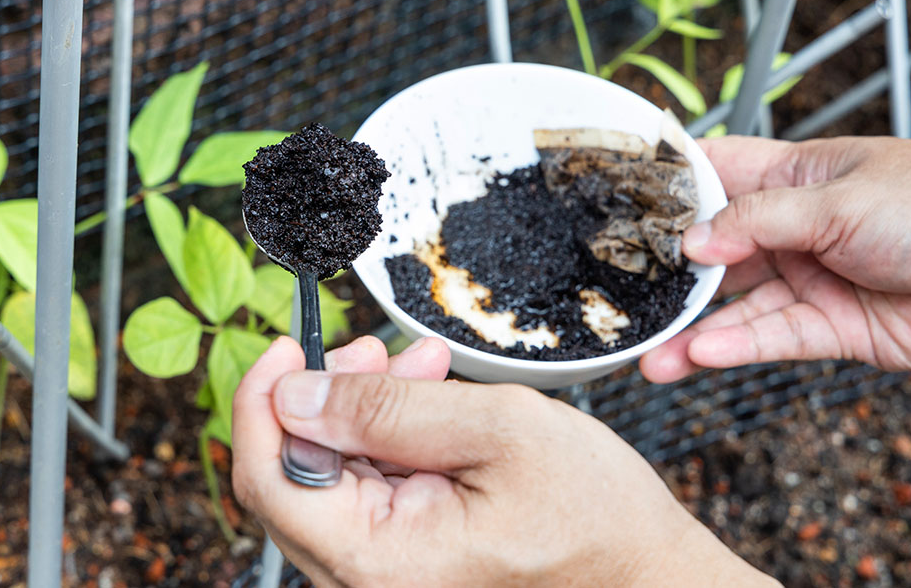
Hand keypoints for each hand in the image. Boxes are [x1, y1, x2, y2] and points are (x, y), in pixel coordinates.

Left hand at [233, 337, 774, 586]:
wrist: (647, 576)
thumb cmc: (594, 517)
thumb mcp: (496, 430)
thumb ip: (387, 410)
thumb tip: (295, 393)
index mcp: (380, 562)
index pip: (270, 478)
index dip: (262, 401)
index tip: (286, 347)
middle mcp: (369, 582)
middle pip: (295, 476)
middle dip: (327, 396)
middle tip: (378, 349)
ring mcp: (386, 577)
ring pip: (333, 478)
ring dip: (365, 412)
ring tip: (423, 369)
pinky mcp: (406, 565)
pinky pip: (368, 495)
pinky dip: (388, 441)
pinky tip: (429, 403)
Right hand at [642, 136, 910, 382]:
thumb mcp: (840, 200)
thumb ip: (760, 221)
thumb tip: (695, 241)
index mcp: (800, 176)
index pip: (722, 173)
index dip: (674, 186)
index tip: (623, 202)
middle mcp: (797, 228)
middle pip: (717, 248)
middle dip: (672, 271)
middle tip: (621, 292)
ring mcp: (811, 278)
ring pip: (736, 305)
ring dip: (694, 329)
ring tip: (650, 354)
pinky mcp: (830, 327)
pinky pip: (771, 337)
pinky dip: (736, 347)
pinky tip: (701, 354)